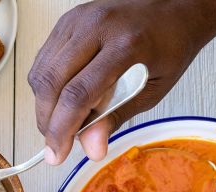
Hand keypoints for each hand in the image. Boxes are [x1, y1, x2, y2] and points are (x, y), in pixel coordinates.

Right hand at [28, 0, 215, 163]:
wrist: (174, 9)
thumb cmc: (170, 45)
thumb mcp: (152, 90)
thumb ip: (117, 118)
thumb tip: (91, 147)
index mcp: (124, 44)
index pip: (78, 94)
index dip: (62, 130)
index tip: (58, 154)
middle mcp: (95, 27)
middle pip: (51, 84)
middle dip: (47, 122)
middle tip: (55, 144)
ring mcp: (77, 21)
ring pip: (41, 73)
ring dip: (44, 106)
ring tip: (60, 123)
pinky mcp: (67, 21)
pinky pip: (43, 61)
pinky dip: (45, 87)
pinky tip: (60, 100)